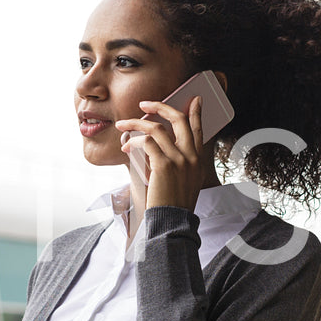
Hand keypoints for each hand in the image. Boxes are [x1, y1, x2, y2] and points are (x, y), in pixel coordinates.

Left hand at [114, 96, 205, 211]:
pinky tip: (126, 147)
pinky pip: (146, 143)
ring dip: (136, 123)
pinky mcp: (164, 165)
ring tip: (122, 125)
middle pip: (179, 119)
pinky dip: (134, 141)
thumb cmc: (173, 204)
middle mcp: (191, 156)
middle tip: (144, 104)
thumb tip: (156, 147)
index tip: (195, 99)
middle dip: (160, 107)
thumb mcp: (184, 182)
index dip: (196, 112)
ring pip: (157, 128)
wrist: (172, 222)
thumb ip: (177, 163)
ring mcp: (179, 160)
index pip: (198, 129)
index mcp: (197, 160)